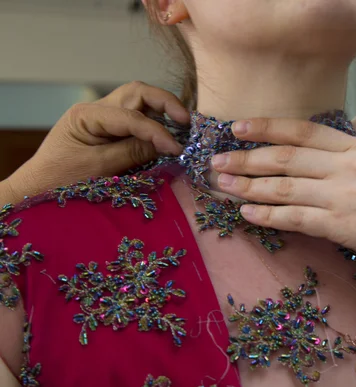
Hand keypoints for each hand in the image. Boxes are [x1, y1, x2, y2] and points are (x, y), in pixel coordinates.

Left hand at [5, 81, 186, 199]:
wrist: (36, 191)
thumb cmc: (60, 181)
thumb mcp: (98, 168)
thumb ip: (133, 153)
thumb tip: (169, 144)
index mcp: (86, 115)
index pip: (132, 116)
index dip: (158, 131)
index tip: (177, 149)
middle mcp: (96, 109)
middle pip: (138, 93)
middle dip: (166, 103)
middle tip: (187, 122)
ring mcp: (102, 117)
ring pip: (139, 101)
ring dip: (163, 110)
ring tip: (183, 126)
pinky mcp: (109, 130)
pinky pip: (137, 117)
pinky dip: (155, 122)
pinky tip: (169, 134)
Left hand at [210, 118, 355, 275]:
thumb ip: (353, 162)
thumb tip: (319, 166)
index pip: (302, 130)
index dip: (266, 127)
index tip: (238, 128)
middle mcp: (345, 166)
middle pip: (284, 157)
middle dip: (246, 159)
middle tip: (217, 162)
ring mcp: (343, 195)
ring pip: (284, 187)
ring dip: (248, 186)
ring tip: (222, 186)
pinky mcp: (343, 225)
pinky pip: (296, 218)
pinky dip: (268, 215)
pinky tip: (248, 214)